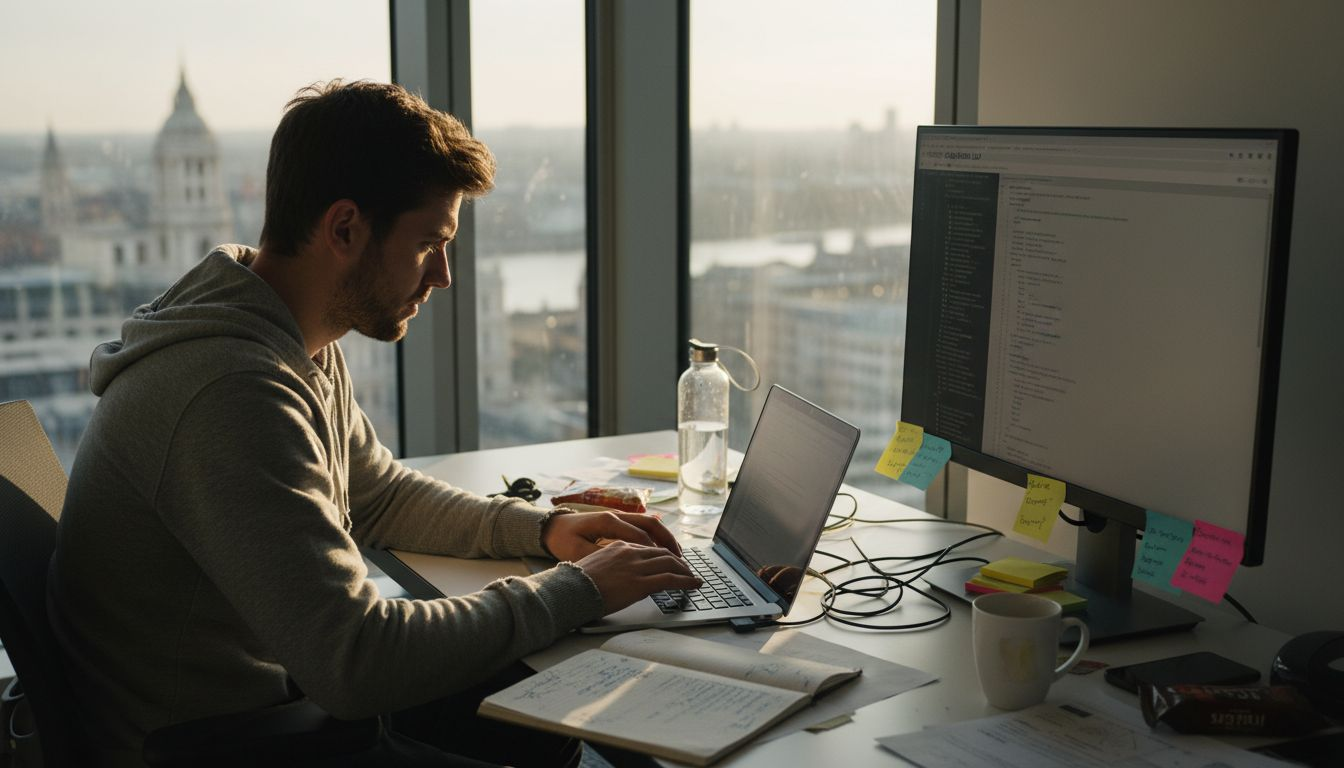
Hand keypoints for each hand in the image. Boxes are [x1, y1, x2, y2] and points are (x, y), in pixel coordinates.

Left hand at [542, 509, 682, 561]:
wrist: (551, 528)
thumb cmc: (563, 540)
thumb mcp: (579, 553)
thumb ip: (602, 558)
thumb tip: (624, 568)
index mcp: (608, 521)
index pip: (640, 535)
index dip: (656, 551)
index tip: (670, 566)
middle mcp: (617, 515)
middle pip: (651, 524)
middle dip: (668, 542)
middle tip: (681, 560)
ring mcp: (618, 516)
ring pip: (649, 523)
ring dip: (665, 538)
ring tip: (677, 556)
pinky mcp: (618, 522)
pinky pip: (643, 527)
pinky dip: (656, 537)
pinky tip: (662, 551)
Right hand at [575, 541, 701, 613]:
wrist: (570, 591)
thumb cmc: (576, 584)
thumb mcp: (594, 566)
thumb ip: (610, 566)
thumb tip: (618, 576)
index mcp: (617, 547)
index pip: (646, 548)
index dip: (661, 555)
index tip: (668, 561)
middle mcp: (629, 552)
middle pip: (662, 553)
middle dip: (677, 561)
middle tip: (685, 569)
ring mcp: (636, 567)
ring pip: (670, 563)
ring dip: (684, 570)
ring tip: (692, 577)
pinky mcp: (641, 583)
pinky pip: (670, 579)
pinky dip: (686, 581)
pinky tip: (694, 584)